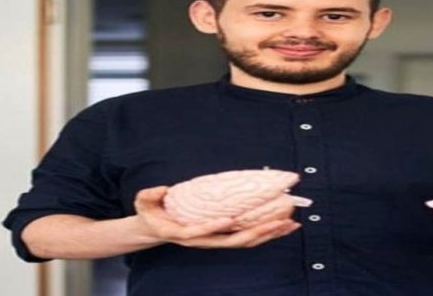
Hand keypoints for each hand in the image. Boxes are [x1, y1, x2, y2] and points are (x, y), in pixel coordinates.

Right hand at [134, 186, 300, 248]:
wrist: (156, 229)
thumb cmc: (152, 213)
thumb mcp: (143, 202)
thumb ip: (149, 196)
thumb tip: (161, 190)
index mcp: (183, 232)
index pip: (200, 232)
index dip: (213, 227)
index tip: (229, 219)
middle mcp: (203, 239)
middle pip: (232, 240)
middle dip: (256, 231)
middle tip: (277, 220)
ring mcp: (216, 239)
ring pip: (245, 241)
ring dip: (268, 233)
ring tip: (289, 223)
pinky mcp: (224, 236)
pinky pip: (248, 237)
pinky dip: (267, 232)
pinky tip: (284, 225)